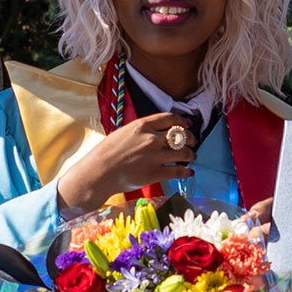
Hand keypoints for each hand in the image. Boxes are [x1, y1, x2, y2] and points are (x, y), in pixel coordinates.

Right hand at [56, 112, 195, 211]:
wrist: (98, 172)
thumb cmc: (106, 153)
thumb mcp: (123, 133)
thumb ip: (142, 131)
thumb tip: (157, 133)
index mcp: (142, 125)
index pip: (170, 119)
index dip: (183, 121)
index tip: (188, 125)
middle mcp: (151, 139)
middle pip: (180, 135)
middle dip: (190, 138)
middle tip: (193, 142)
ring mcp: (154, 156)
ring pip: (183, 153)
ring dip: (191, 155)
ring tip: (192, 157)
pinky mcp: (155, 173)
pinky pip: (178, 171)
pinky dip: (186, 172)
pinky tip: (189, 172)